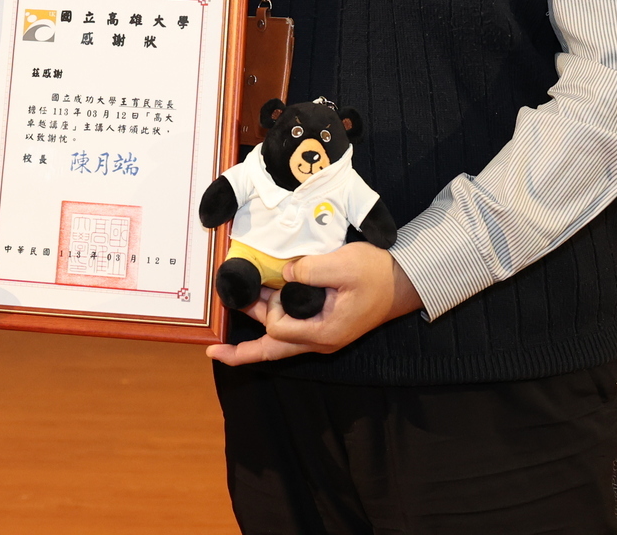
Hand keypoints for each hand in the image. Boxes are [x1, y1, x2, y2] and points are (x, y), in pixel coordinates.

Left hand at [206, 243, 419, 365]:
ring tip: (232, 314)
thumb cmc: (376, 273)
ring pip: (280, 342)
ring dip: (257, 326)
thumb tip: (283, 271)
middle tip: (213, 350)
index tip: (267, 286)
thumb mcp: (343, 265)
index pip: (279, 330)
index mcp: (323, 332)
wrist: (403, 281)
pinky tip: (260, 310)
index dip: (267, 309)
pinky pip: (291, 332)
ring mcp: (321, 335)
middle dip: (242, 350)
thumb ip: (309, 269)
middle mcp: (319, 340)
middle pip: (273, 352)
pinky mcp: (324, 324)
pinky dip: (272, 323)